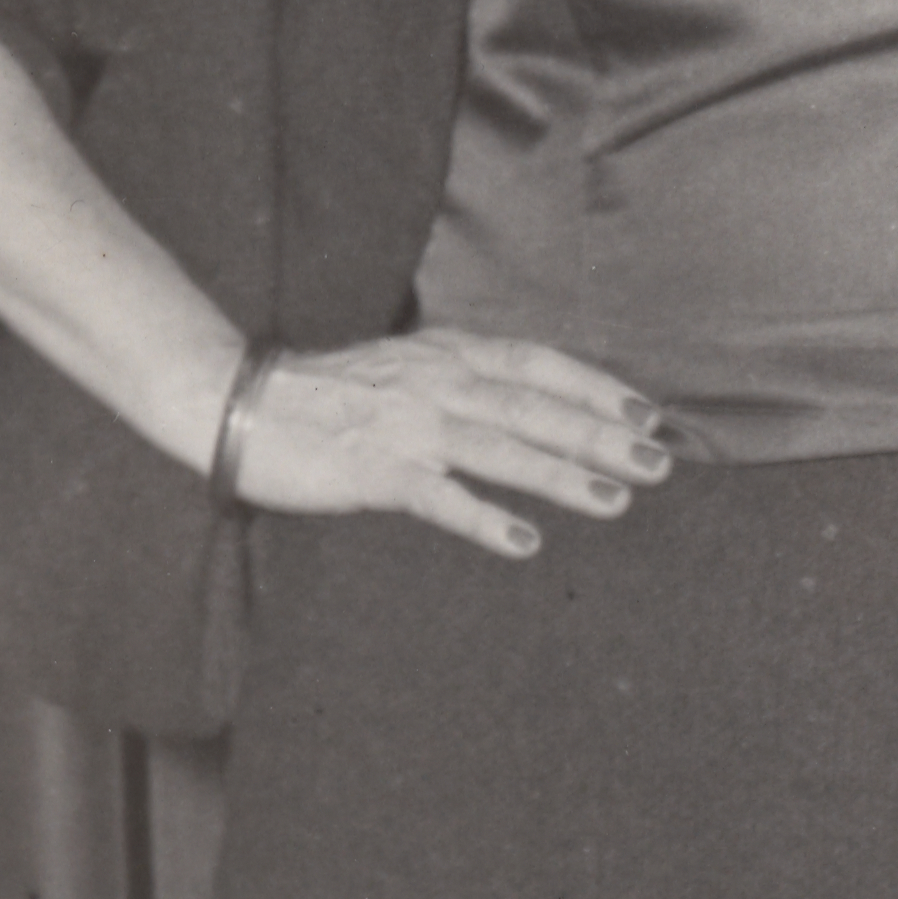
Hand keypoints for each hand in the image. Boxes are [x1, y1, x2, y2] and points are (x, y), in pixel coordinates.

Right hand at [223, 330, 674, 557]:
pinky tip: (525, 543)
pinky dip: (484, 518)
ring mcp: (406, 426)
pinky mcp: (372, 470)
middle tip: (659, 463)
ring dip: (561, 474)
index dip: (596, 389)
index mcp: (447, 355)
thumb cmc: (330, 395)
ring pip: (498, 447)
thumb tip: (536, 405)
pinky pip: (437, 497)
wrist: (238, 402)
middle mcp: (436, 383)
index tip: (648, 415)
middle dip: (601, 434)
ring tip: (616, 500)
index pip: (538, 364)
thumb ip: (467, 380)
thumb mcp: (409, 370)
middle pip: (534, 408)